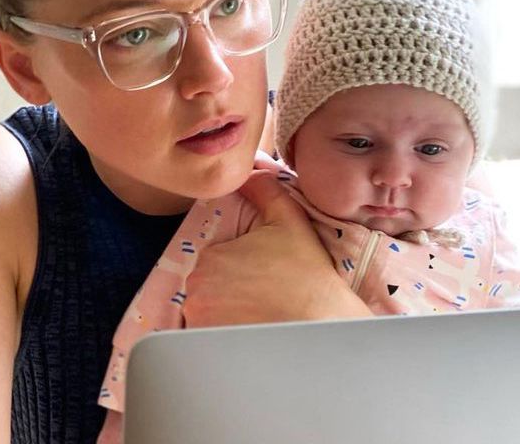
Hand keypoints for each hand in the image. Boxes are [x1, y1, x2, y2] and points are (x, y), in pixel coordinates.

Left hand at [183, 171, 370, 326]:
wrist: (322, 322)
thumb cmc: (307, 273)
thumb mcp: (288, 220)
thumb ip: (264, 191)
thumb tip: (249, 171)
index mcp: (211, 258)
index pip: (215, 261)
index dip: (239, 266)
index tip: (262, 275)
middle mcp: (197, 291)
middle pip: (208, 287)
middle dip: (230, 291)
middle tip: (263, 295)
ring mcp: (200, 322)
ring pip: (208, 312)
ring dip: (225, 313)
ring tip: (258, 316)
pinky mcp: (208, 347)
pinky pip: (208, 338)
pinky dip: (223, 336)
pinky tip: (250, 331)